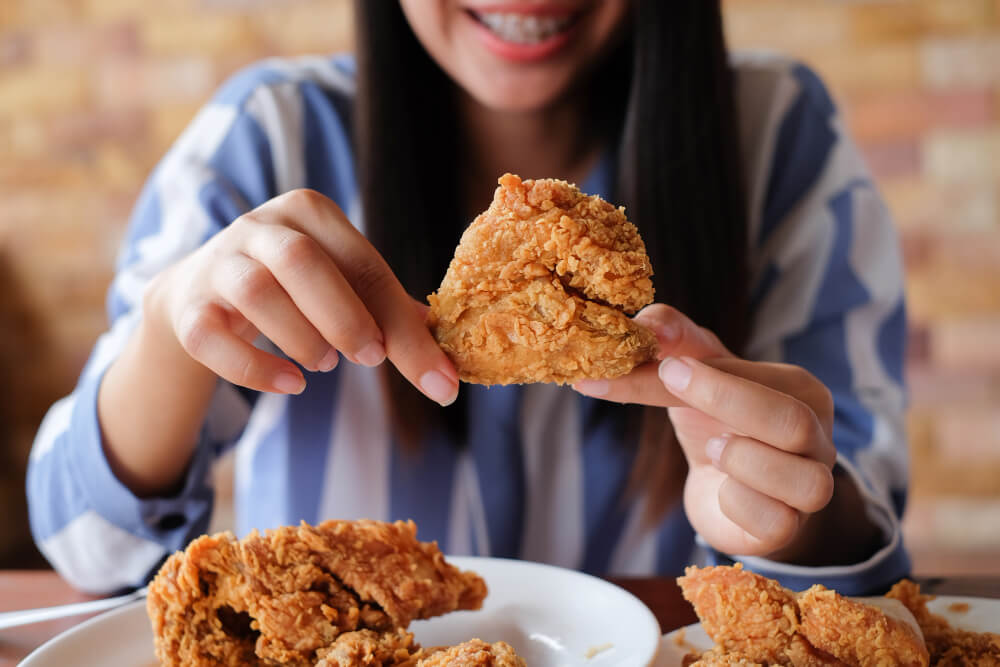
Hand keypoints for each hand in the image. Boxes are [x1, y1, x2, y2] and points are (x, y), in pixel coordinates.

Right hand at [145, 189, 458, 405]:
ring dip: (300, 337)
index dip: (399, 320)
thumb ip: (391, 315)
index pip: (363, 263)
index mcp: (311, 212)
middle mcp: (259, 225)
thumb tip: (449, 368)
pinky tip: (292, 385)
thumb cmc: (294, 289)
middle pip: (301, 260)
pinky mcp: (188, 306)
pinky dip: (254, 368)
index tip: (434, 374)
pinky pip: (212, 336)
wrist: (200, 293)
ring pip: (255, 291)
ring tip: (324, 364)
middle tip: (369, 358)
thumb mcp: (343, 286)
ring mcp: (218, 262)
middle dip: (344, 317)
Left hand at [573, 304, 835, 557]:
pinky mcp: (788, 530)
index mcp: (801, 391)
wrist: (724, 494)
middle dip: (726, 402)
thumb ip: (671, 341)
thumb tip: (643, 325)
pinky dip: (738, 504)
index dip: (707, 373)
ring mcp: (811, 488)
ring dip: (743, 461)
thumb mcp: (692, 375)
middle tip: (670, 384)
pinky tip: (722, 490)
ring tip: (713, 449)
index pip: (759, 378)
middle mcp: (819, 438)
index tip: (660, 363)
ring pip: (801, 480)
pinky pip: (776, 521)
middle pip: (792, 422)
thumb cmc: (714, 423)